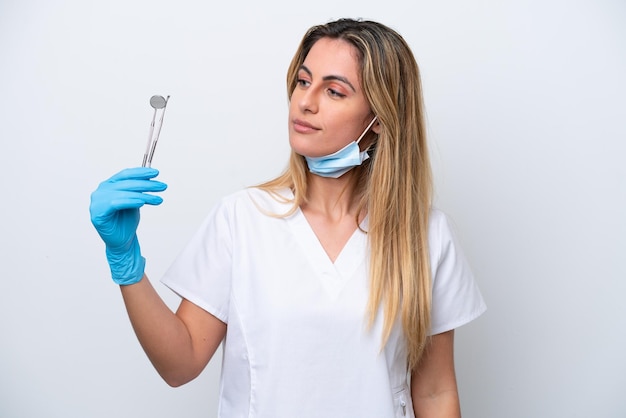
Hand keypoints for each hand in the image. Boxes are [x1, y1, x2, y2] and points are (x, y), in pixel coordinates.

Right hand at [90, 167, 166, 284]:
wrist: (122, 240)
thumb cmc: (127, 221)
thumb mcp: (136, 200)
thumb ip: (139, 188)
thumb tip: (151, 176)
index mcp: (109, 185)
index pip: (125, 174)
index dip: (141, 172)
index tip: (156, 173)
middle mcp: (101, 191)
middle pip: (126, 183)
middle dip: (146, 184)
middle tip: (162, 186)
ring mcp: (97, 202)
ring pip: (123, 193)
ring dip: (143, 195)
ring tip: (157, 198)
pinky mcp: (97, 213)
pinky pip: (116, 203)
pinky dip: (130, 201)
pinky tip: (142, 202)